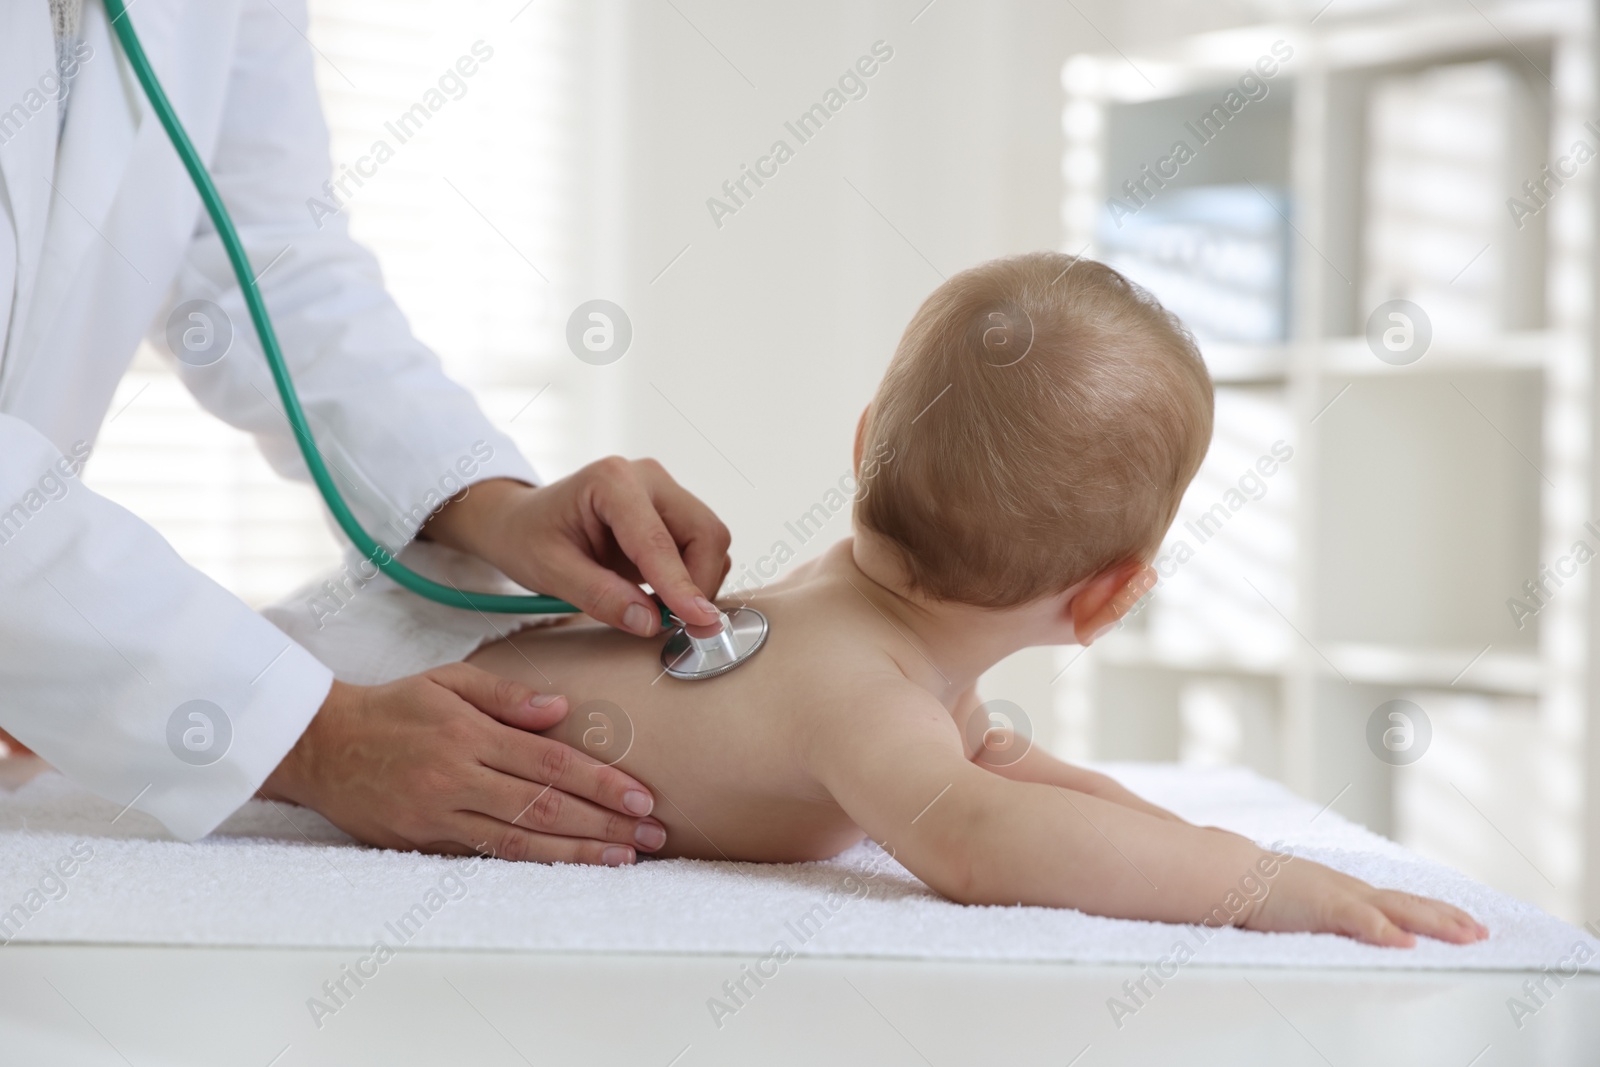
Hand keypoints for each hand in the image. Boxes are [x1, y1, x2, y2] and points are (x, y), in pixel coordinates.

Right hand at [262, 665, 667, 863]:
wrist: (319, 744)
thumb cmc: (393, 707)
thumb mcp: (449, 680)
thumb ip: (508, 695)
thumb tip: (562, 710)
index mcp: (468, 734)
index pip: (549, 762)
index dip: (599, 783)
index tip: (640, 797)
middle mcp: (456, 778)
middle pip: (543, 807)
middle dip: (603, 825)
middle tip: (652, 835)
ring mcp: (438, 815)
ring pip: (518, 842)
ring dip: (576, 854)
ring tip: (623, 859)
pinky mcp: (422, 843)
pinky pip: (484, 858)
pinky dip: (530, 866)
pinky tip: (566, 869)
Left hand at [423, 460, 730, 636]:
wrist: (520, 522)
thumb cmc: (528, 538)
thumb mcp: (550, 572)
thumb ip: (600, 596)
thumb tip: (651, 622)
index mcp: (611, 481)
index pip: (658, 540)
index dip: (681, 585)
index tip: (699, 622)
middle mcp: (647, 477)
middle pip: (704, 531)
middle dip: (698, 583)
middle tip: (676, 623)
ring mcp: (663, 492)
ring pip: (710, 540)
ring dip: (698, 582)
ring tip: (660, 609)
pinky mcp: (671, 511)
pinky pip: (701, 546)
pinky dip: (692, 577)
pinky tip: (661, 594)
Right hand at [1244, 851, 1488, 946]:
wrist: (1232, 872)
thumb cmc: (1260, 890)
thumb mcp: (1303, 902)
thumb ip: (1327, 913)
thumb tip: (1342, 928)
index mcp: (1347, 891)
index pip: (1401, 901)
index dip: (1435, 912)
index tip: (1465, 922)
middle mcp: (1352, 890)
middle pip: (1411, 903)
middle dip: (1450, 919)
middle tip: (1484, 933)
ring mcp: (1340, 896)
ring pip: (1398, 910)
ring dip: (1434, 924)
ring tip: (1467, 937)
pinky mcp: (1323, 906)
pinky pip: (1361, 920)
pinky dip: (1385, 931)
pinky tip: (1406, 943)